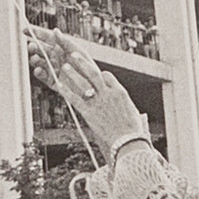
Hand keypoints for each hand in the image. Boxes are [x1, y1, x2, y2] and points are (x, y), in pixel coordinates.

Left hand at [35, 31, 149, 149]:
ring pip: (83, 83)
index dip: (100, 74)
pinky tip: (58, 85)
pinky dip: (66, 91)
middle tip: (74, 55)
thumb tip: (140, 116)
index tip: (94, 72)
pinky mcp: (88, 113)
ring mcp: (98, 102)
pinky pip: (75, 99)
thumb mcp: (135, 117)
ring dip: (73, 73)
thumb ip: (132, 111)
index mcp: (120, 93)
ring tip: (64, 66)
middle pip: (93, 74)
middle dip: (83, 64)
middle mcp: (108, 94)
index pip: (107, 76)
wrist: (127, 142)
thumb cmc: (133, 132)